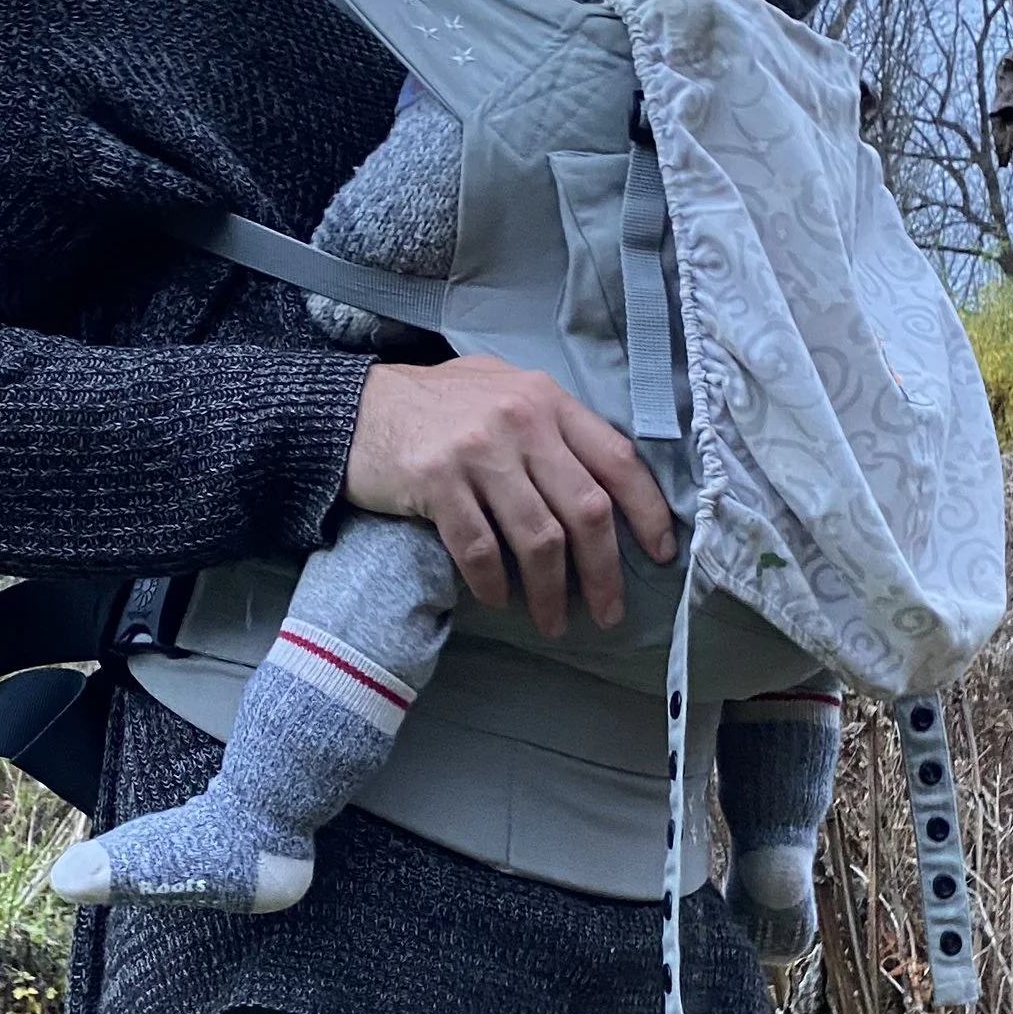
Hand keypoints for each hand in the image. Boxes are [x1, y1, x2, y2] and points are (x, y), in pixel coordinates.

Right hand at [344, 355, 675, 637]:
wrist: (351, 407)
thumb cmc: (435, 407)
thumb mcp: (503, 392)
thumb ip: (550, 427)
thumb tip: (603, 485)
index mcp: (548, 399)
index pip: (618, 460)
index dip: (647, 512)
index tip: (661, 553)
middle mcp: (521, 420)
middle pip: (586, 510)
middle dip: (604, 572)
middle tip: (608, 612)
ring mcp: (478, 450)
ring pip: (538, 539)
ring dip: (551, 592)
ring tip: (553, 621)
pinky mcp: (436, 480)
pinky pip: (480, 549)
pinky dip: (495, 584)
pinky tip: (499, 599)